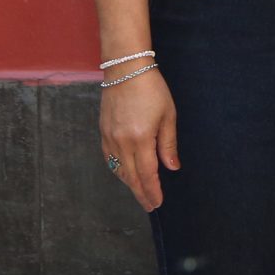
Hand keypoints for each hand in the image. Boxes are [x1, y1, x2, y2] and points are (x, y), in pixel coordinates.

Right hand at [100, 68, 178, 211]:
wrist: (125, 69)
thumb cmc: (152, 89)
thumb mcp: (168, 116)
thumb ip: (168, 144)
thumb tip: (172, 167)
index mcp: (141, 139)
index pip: (147, 174)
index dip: (152, 190)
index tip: (157, 202)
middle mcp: (122, 141)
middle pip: (131, 176)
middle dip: (141, 193)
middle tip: (149, 205)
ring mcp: (110, 137)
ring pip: (118, 169)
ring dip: (129, 183)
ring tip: (140, 192)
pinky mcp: (103, 131)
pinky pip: (109, 158)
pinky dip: (117, 170)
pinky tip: (124, 173)